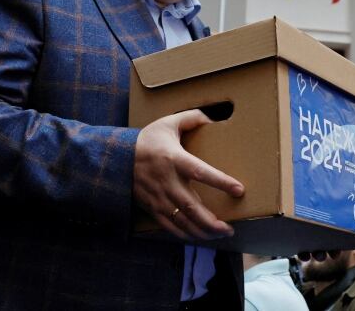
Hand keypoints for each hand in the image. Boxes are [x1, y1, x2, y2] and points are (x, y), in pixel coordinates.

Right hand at [133, 109, 244, 241]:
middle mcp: (167, 182)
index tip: (239, 189)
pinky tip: (200, 237)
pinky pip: (170, 226)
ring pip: (182, 221)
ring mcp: (158, 198)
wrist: (115, 158)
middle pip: (191, 206)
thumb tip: (212, 118)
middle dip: (212, 221)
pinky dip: (186, 234)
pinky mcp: (152, 208)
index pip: (201, 172)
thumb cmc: (147, 140)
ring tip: (221, 234)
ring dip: (202, 231)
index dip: (221, 181)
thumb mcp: (168, 123)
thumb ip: (191, 118)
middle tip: (230, 229)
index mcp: (174, 159)